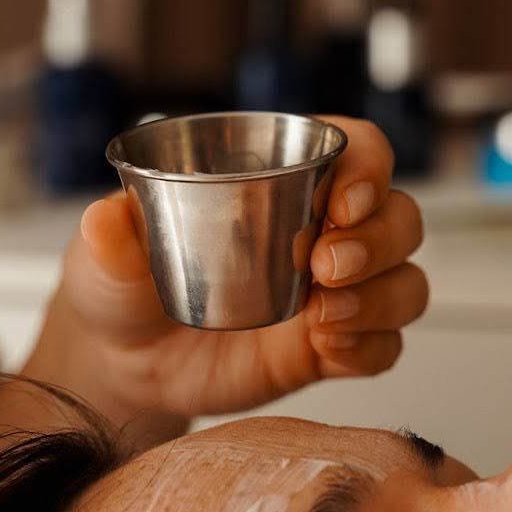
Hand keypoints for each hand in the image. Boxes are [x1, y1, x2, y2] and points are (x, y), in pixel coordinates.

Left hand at [33, 117, 427, 431]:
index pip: (360, 148)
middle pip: (399, 216)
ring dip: (382, 297)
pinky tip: (327, 349)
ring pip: (406, 281)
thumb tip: (105, 219)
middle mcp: (325, 228)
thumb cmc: (124, 283)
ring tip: (323, 317)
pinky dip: (369, 346)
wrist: (124, 364)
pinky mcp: (333, 347)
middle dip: (379, 240)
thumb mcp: (105, 255)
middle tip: (323, 266)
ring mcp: (336, 291)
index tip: (341, 203)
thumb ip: (109, 238)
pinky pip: (386, 346)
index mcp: (283, 175)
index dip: (369, 168)